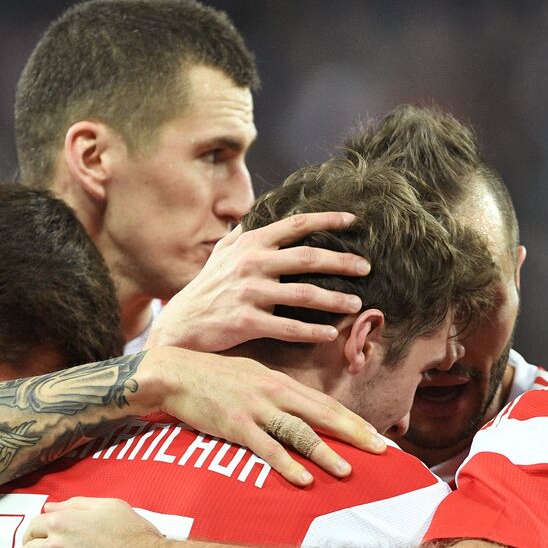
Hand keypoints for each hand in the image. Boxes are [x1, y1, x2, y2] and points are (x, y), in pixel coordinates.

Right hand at [135, 346, 384, 487]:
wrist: (173, 373)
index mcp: (280, 381)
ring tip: (347, 470)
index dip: (351, 419)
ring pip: (299, 433)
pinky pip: (266, 448)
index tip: (374, 433)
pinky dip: (287, 465)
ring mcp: (256, 410)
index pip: (324, 402)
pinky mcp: (236, 426)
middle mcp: (274, 393)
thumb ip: (277, 390)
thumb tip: (300, 406)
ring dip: (325, 453)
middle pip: (323, 415)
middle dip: (354, 433)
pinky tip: (304, 479)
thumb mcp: (252, 375)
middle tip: (380, 450)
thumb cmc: (212, 376)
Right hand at [148, 212, 369, 351]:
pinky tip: (331, 333)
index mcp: (250, 244)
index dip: (326, 220)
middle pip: (307, 258)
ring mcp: (248, 293)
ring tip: (357, 303)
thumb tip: (258, 214)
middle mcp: (251, 264)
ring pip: (302, 294)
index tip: (353, 220)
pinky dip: (312, 331)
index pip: (295, 225)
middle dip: (341, 261)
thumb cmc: (206, 288)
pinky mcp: (246, 321)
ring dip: (334, 300)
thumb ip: (243, 234)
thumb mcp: (221, 254)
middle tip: (366, 267)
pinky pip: (287, 327)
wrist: (181, 325)